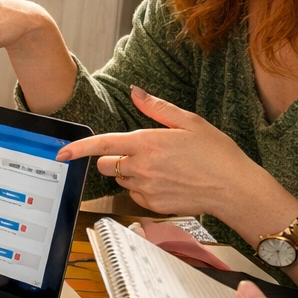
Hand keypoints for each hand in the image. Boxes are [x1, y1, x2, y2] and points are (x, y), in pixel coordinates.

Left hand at [55, 86, 270, 216]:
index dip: (79, 148)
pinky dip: (142, 188)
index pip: (103, 144)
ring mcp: (146, 188)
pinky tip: (165, 182)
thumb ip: (157, 108)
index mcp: (148, 143)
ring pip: (121, 179)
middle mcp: (142, 168)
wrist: (234, 188)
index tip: (62, 151)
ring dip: (131, 172)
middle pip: (107, 164)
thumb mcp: (190, 122)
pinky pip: (134, 195)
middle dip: (116, 157)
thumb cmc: (217, 153)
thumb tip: (135, 92)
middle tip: (143, 153)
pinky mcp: (152, 205)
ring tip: (161, 168)